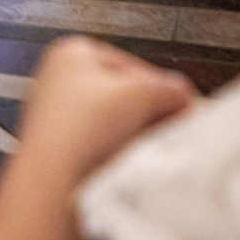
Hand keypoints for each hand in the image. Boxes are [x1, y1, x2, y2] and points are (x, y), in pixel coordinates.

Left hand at [11, 36, 196, 188]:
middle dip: (151, 112)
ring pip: (115, 122)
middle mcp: (58, 81)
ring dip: (137, 134)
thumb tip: (184, 96)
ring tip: (149, 147)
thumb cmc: (82, 131)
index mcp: (70, 52)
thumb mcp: (141, 94)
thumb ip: (170, 88)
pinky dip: (120, 152)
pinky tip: (129, 161)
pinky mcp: (63, 151)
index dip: (163, 87)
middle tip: (175, 127)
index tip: (184, 105)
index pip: (134, 65)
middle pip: (124, 93)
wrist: (55, 187)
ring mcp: (58, 117)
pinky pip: (103, 146)